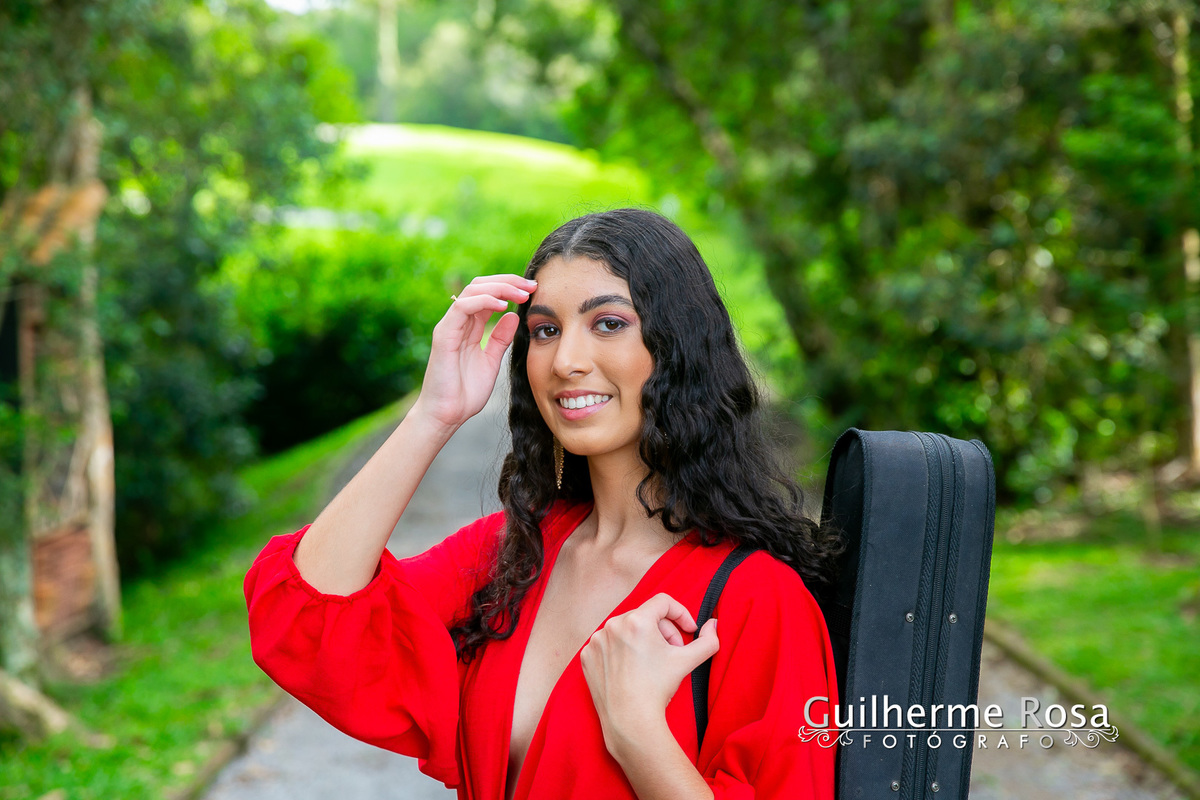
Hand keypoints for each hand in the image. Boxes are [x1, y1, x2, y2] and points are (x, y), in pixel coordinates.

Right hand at [412, 273, 535, 428]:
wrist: (447, 415)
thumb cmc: (465, 393)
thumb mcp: (491, 362)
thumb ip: (500, 339)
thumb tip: (513, 316)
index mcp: (469, 327)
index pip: (488, 295)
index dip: (510, 288)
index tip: (533, 291)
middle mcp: (458, 322)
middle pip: (480, 286)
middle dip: (508, 281)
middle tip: (532, 285)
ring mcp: (449, 326)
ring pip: (472, 291)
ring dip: (500, 288)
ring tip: (521, 293)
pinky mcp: (443, 335)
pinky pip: (462, 308)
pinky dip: (483, 302)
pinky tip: (503, 306)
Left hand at [580, 593, 718, 755]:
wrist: (630, 721)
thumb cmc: (658, 689)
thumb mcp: (688, 662)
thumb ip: (708, 641)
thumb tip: (714, 625)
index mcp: (637, 620)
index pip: (663, 602)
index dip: (681, 613)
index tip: (689, 630)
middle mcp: (613, 625)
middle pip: (646, 616)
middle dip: (664, 631)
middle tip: (673, 652)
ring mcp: (597, 640)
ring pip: (626, 629)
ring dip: (642, 640)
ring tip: (651, 662)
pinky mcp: (588, 655)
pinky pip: (608, 644)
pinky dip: (621, 651)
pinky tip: (631, 669)